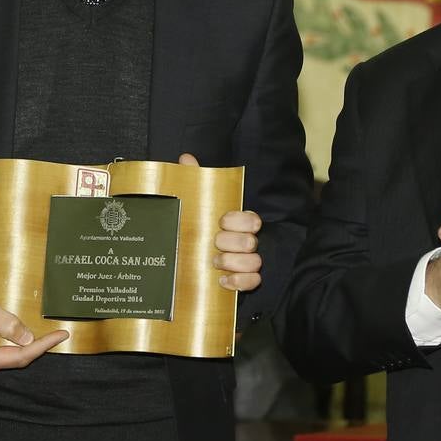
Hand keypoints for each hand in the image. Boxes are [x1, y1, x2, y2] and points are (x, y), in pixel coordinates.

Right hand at [0, 288, 65, 383]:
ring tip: (43, 334)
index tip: (61, 336)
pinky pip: (2, 357)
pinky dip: (14, 347)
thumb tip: (29, 339)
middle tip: (57, 334)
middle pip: (16, 361)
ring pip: (10, 360)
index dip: (42, 347)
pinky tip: (24, 337)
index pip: (19, 357)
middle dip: (37, 348)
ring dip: (25, 347)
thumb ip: (8, 325)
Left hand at [178, 153, 264, 291]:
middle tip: (213, 243)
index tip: (220, 221)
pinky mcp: (247, 281)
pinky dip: (238, 282)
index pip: (251, 219)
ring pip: (254, 261)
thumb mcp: (197, 205)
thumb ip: (195, 180)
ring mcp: (249, 262)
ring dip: (232, 262)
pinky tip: (222, 280)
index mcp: (240, 222)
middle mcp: (247, 241)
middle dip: (230, 242)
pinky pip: (253, 281)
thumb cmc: (201, 230)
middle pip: (250, 241)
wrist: (197, 263)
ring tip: (214, 262)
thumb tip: (186, 158)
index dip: (237, 220)